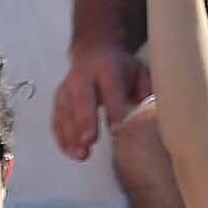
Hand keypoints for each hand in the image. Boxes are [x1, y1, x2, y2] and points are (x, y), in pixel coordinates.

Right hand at [51, 46, 151, 160]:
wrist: (93, 52)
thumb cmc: (119, 68)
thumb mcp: (137, 71)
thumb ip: (145, 89)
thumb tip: (150, 111)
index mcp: (107, 68)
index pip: (110, 88)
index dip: (113, 107)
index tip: (117, 128)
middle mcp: (83, 77)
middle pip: (82, 99)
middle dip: (84, 120)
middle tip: (89, 141)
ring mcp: (67, 89)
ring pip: (66, 112)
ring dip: (71, 135)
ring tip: (82, 155)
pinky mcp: (59, 102)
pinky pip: (57, 121)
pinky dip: (63, 138)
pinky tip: (72, 153)